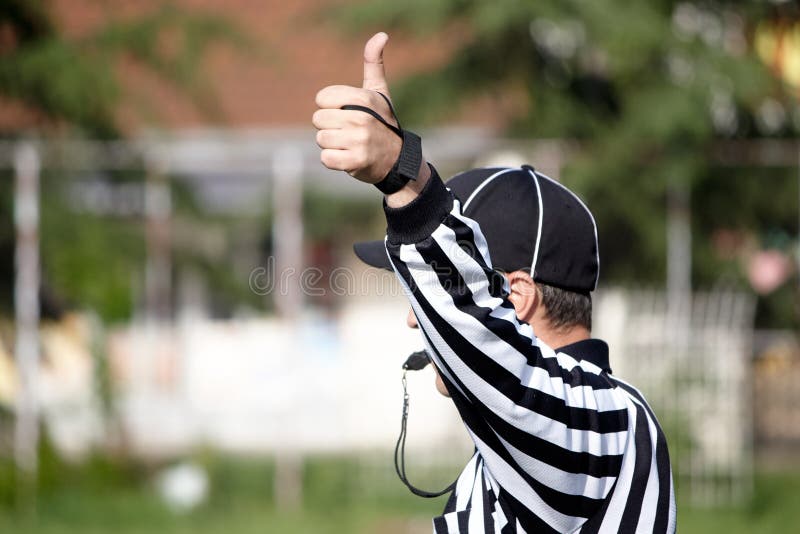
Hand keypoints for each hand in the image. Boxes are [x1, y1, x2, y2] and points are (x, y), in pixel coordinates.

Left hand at [312, 32, 401, 183]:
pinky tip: (349, 158)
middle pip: (318, 120)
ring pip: (321, 139)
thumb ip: (374, 63)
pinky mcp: (355, 162)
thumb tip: (381, 35)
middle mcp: (362, 118)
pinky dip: (334, 161)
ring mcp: (359, 141)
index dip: (330, 107)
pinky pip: (326, 159)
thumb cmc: (382, 122)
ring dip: (332, 145)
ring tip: (350, 144)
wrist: (397, 159)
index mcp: (364, 98)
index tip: (346, 112)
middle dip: (330, 127)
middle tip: (349, 132)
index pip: (322, 98)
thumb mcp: (379, 92)